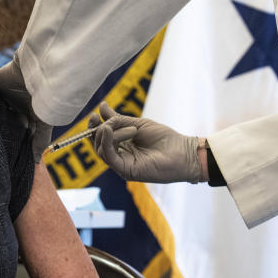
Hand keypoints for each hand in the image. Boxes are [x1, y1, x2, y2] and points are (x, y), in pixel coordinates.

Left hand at [0, 54, 52, 161]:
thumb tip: (36, 162)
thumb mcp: (45, 123)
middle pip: (2, 121)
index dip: (11, 141)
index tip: (4, 154)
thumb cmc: (45, 98)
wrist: (38, 72)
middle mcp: (14, 104)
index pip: (17, 130)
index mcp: (28, 114)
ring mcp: (2, 95)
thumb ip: (40, 141)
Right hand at [89, 102, 204, 183]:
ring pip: (102, 149)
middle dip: (96, 130)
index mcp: (122, 145)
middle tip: (100, 119)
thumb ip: (118, 119)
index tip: (94, 113)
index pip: (101, 136)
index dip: (95, 126)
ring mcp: (122, 164)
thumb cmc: (165, 139)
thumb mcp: (138, 124)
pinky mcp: (126, 171)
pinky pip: (109, 157)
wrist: (183, 152)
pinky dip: (107, 143)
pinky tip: (110, 131)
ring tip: (127, 128)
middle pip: (98, 143)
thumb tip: (101, 106)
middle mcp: (120, 155)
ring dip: (108, 134)